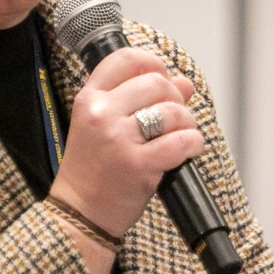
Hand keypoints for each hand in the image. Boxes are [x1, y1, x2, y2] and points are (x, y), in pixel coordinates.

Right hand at [50, 46, 204, 269]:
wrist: (80, 215)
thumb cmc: (94, 171)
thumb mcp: (105, 126)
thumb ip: (140, 100)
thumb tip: (183, 81)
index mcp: (89, 99)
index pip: (125, 58)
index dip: (153, 64)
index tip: (163, 78)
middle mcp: (101, 114)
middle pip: (156, 82)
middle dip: (175, 98)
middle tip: (174, 117)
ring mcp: (119, 139)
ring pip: (172, 111)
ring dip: (187, 122)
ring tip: (181, 136)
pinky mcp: (138, 164)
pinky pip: (181, 141)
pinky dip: (193, 144)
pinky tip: (189, 149)